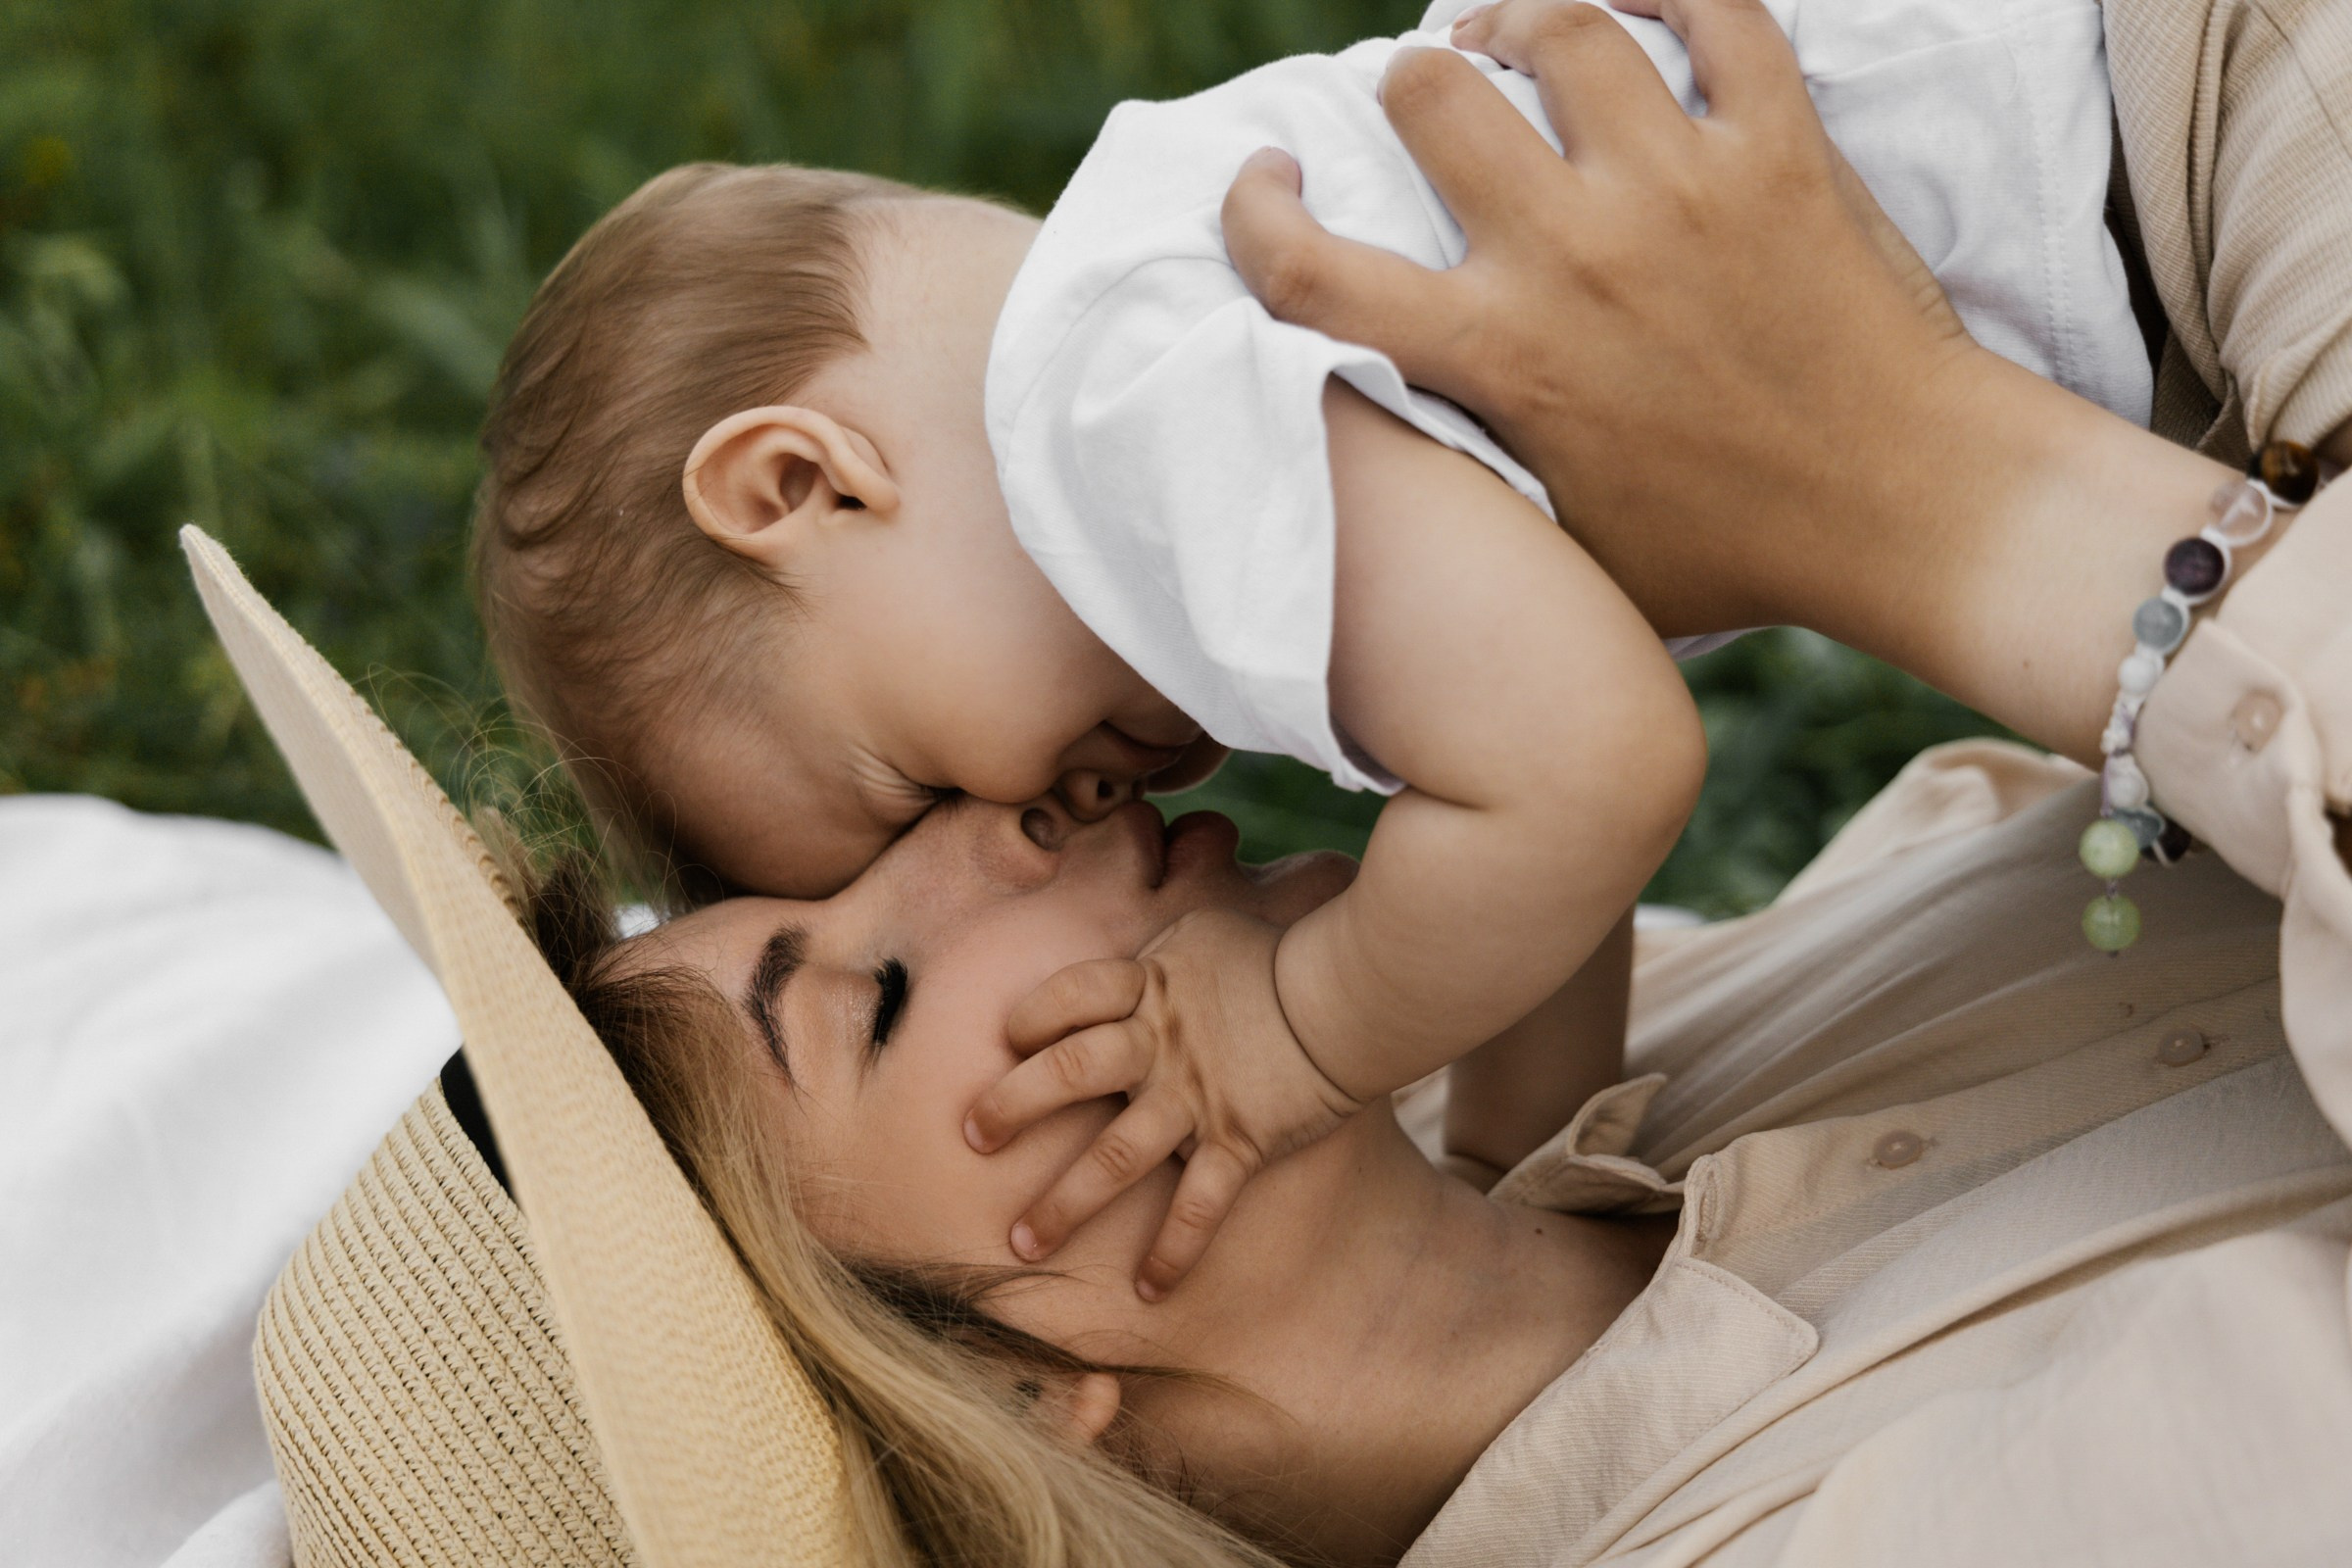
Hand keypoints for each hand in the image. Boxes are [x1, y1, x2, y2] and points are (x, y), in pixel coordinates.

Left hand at [964, 908, 1362, 1299]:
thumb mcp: (1208, 930)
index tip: (1006, 1041)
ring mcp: (1195, 1096)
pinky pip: (1198, 1206)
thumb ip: (1164, 947)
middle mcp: (1159, 1043)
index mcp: (1149, 985)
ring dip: (1064, 1204)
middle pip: (1067, 1071)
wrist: (1350, 995)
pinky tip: (1149, 1288)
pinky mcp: (1238, 1140)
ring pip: (1114, 1156)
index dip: (1033, 1016)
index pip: (1069, 995)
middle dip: (1012, 1107)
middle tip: (972, 1138)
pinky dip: (1175, 1251)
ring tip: (1023, 1245)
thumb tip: (1138, 948)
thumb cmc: (1281, 956)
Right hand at [1220, 0, 1976, 638]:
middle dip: (1411, 81)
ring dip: (1522, 14)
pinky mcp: (1779, 150)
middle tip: (1434, 96)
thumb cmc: (1732, 554)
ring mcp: (1679, 189)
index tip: (1266, 182)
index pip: (1313, 271)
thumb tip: (1398, 445)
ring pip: (1563, 21)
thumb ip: (1469, 475)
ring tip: (1518, 32)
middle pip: (1432, 91)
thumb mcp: (1560, 544)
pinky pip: (1719, 8)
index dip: (1255, 213)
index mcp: (1500, 358)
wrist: (1905, 513)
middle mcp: (1572, 256)